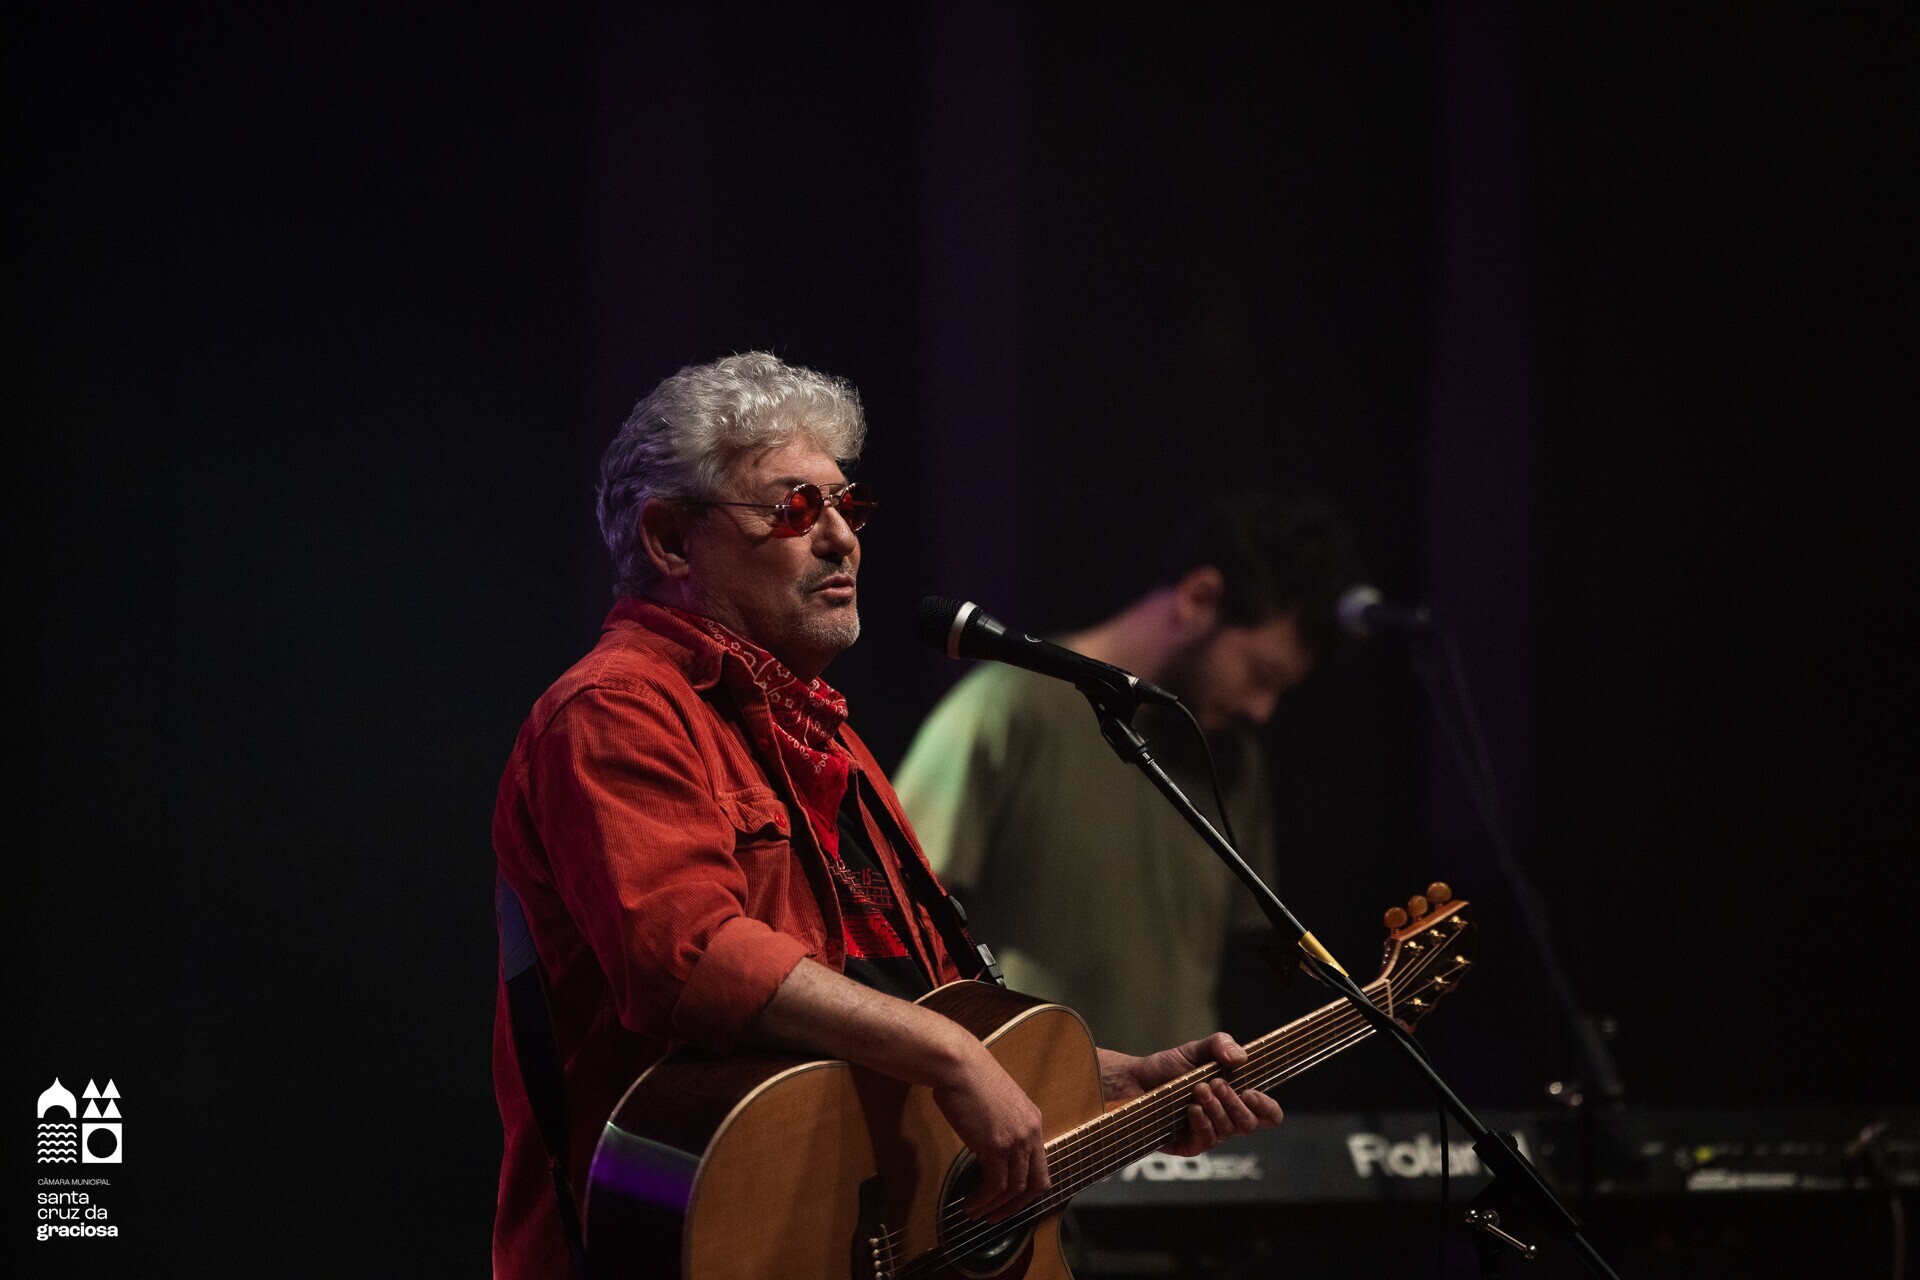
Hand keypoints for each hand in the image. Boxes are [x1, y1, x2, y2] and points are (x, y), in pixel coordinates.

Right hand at [932, 1045, 1050, 1220]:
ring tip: (976, 1213)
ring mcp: (1015, 1141)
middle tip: (996, 1215)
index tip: (1009, 1201)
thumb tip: (994, 1151)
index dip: (1027, 1191)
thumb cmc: (971, 1079)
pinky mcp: (995, 1146)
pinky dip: (983, 1200)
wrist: (959, 1066)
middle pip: (1036, 1184)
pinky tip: (971, 1203)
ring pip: (1014, 1189)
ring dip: (994, 1207)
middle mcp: (1031, 1133)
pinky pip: (995, 1185)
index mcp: (1034, 1122)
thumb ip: (1005, 1127)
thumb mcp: (999, 1105)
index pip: (1041, 1168)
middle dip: (1015, 1206)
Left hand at [1099, 1032, 1283, 1157]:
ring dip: (1216, 1108)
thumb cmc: (1168, 1068)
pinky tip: (1191, 1109)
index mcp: (1235, 1098)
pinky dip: (1203, 1123)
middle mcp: (1226, 1119)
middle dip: (1235, 1102)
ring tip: (1198, 1089)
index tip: (1252, 1093)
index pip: (1267, 1114)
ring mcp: (1209, 1133)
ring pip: (1229, 1131)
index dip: (1268, 1108)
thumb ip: (1221, 1045)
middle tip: (1215, 1083)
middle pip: (1250, 1124)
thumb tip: (1241, 1058)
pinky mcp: (1190, 1145)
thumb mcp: (1196, 1049)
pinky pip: (1208, 1141)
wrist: (1134, 1081)